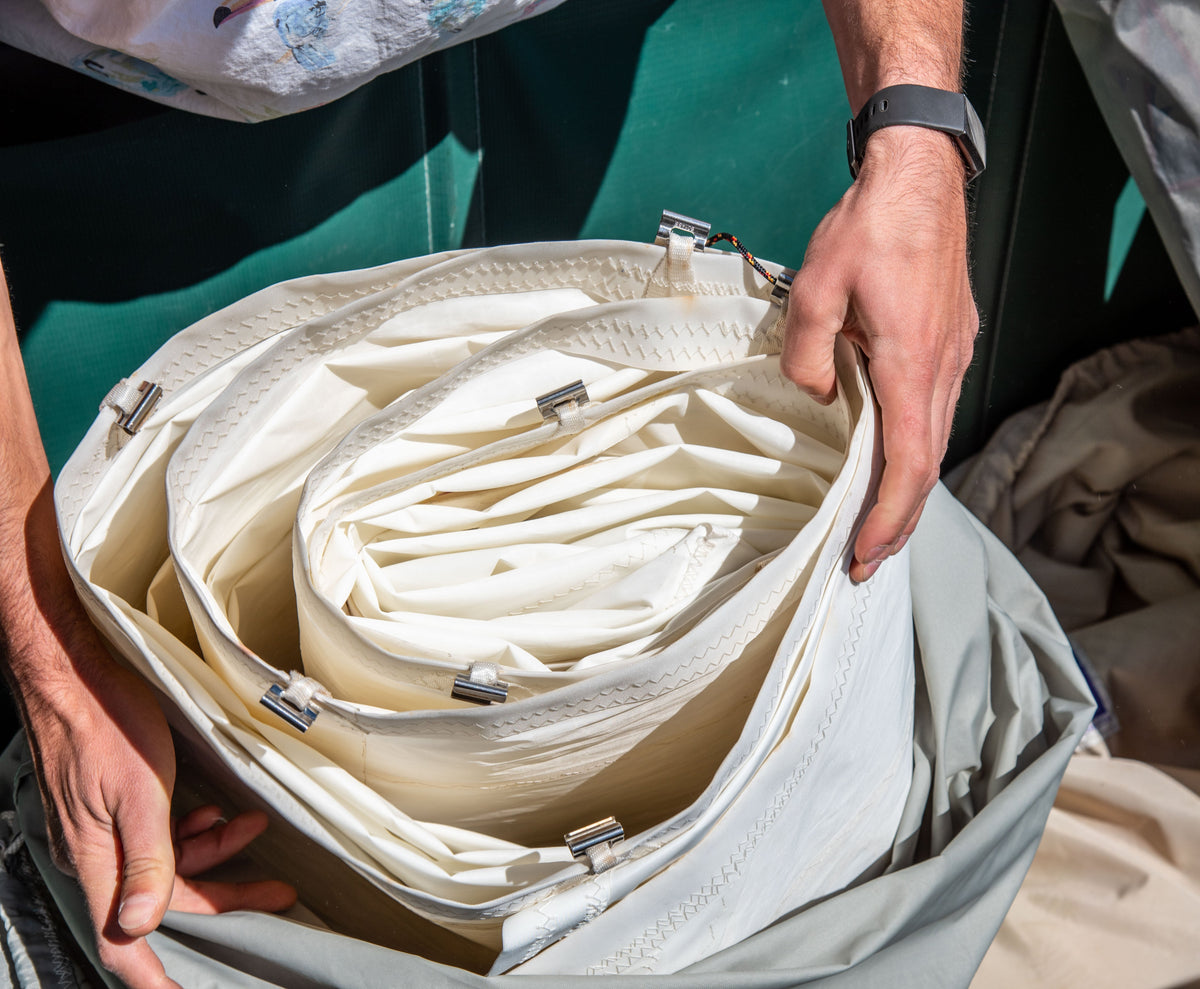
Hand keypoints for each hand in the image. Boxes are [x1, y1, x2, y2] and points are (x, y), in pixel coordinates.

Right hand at [25, 619, 294, 988]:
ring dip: (214, 851)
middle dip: (225, 899)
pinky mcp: (114, 807)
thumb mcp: (137, 792)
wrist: (74, 673)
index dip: (154, 977)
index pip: (123, 941)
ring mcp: (105, 830)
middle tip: (278, 894)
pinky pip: (158, 836)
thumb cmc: (103, 723)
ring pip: (167, 864)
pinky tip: (216, 811)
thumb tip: (140, 924)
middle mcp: (96, 855)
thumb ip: (145, 861)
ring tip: (253, 828)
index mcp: (94, 862)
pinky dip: (192, 828)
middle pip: (165, 900)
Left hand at [782, 125, 977, 579]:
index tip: (865, 554)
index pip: (908, 464)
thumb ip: (806, 354)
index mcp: (911, 364)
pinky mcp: (951, 342)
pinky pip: (934, 412)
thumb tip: (815, 397)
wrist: (917, 177)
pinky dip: (913, 451)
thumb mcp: (814, 289)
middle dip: (896, 522)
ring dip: (905, 489)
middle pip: (926, 467)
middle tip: (864, 561)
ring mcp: (953, 356)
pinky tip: (889, 458)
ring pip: (933, 441)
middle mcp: (942, 370)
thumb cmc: (868, 228)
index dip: (887, 517)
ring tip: (874, 523)